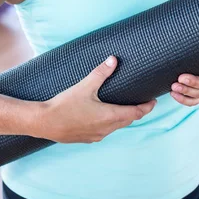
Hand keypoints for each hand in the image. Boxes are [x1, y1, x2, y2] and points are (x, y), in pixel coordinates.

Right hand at [31, 56, 156, 142]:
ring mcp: (96, 135)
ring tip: (124, 107)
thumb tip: (113, 59)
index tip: (154, 101)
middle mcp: (106, 129)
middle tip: (143, 102)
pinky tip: (104, 116)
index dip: (146, 107)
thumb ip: (101, 73)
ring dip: (123, 118)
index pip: (135, 113)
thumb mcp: (85, 86)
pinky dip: (110, 123)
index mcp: (109, 116)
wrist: (45, 122)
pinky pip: (104, 131)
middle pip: (127, 120)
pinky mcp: (87, 138)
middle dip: (136, 112)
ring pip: (116, 127)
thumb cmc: (65, 104)